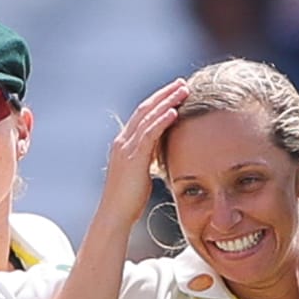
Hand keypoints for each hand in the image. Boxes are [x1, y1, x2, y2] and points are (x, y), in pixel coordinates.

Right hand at [96, 79, 188, 227]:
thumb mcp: (141, 173)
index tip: (175, 92)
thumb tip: (160, 155)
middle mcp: (123, 141)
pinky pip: (148, 134)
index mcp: (124, 144)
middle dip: (164, 94)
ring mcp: (126, 148)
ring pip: (147, 117)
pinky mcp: (132, 158)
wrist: (114, 215)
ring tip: (183, 90)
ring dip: (166, 101)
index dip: (159, 101)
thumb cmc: (129, 200)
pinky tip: (174, 111)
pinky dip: (161, 120)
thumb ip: (148, 159)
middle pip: (145, 109)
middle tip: (182, 83)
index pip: (142, 115)